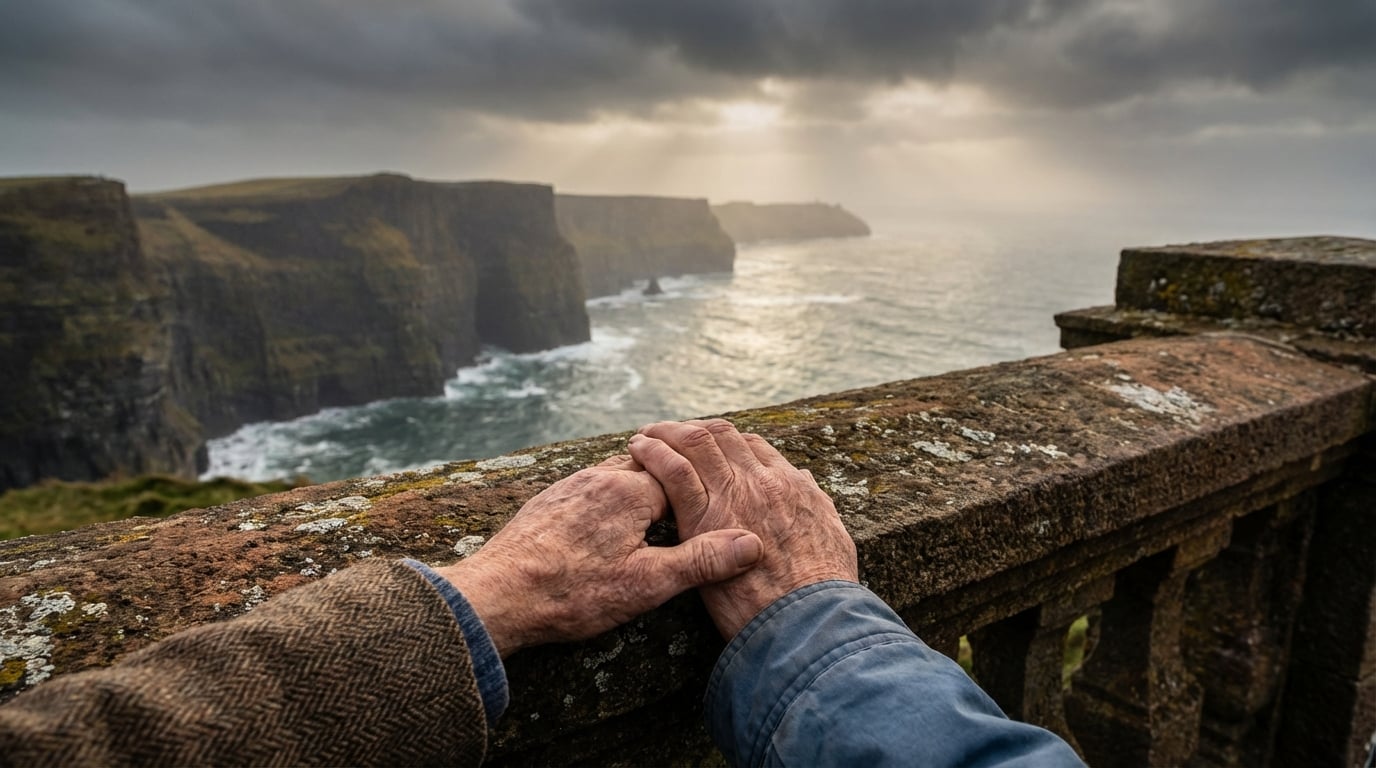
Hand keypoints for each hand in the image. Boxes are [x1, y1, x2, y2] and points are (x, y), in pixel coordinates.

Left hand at [436, 455, 763, 656]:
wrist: (495, 596)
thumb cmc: (570, 594)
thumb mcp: (645, 586)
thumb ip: (699, 562)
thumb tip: (751, 544)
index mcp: (630, 492)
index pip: (683, 475)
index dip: (702, 488)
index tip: (719, 498)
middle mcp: (600, 477)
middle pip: (649, 466)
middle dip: (670, 481)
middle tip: (690, 499)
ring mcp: (570, 485)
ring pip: (615, 474)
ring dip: (636, 488)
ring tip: (652, 511)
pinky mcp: (547, 500)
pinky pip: (588, 486)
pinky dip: (606, 499)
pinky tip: (605, 523)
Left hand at [628, 419, 857, 639]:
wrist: (808, 620)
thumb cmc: (824, 589)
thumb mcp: (835, 535)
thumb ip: (816, 505)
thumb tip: (803, 481)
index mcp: (788, 484)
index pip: (750, 445)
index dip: (725, 440)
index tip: (707, 445)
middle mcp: (759, 480)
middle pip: (720, 435)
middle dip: (690, 428)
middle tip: (667, 431)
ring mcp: (732, 495)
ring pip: (695, 444)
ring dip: (667, 433)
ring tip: (646, 435)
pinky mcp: (704, 519)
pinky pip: (675, 473)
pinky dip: (655, 455)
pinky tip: (640, 452)